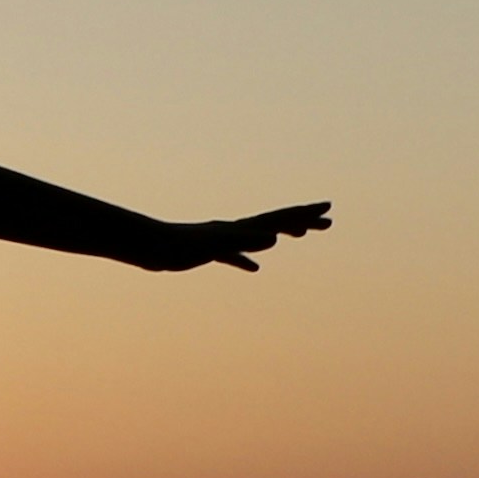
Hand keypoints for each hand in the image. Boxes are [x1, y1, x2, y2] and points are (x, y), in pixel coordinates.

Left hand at [140, 201, 330, 273]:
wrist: (150, 247)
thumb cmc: (180, 246)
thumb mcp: (217, 245)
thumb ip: (245, 241)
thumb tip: (275, 238)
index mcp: (241, 228)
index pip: (280, 218)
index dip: (304, 214)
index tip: (328, 209)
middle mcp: (235, 229)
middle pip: (275, 222)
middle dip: (302, 220)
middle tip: (329, 221)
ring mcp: (223, 239)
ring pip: (260, 235)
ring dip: (282, 233)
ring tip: (301, 234)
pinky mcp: (210, 251)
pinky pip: (238, 254)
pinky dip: (250, 258)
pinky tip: (255, 268)